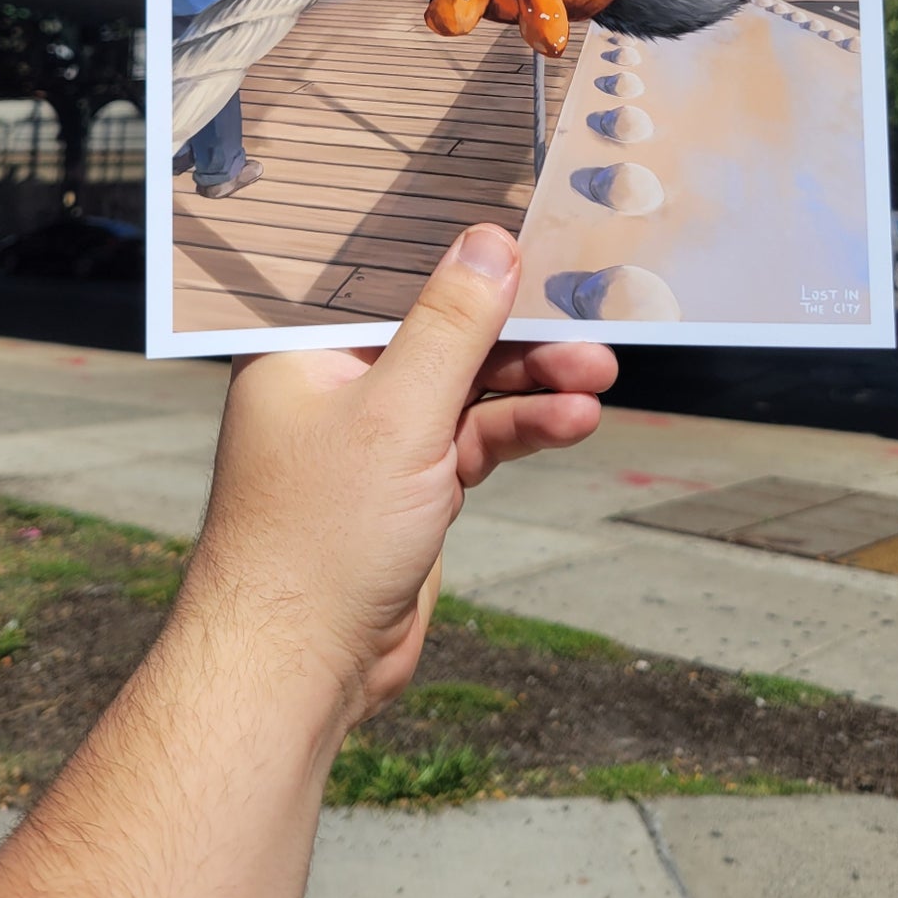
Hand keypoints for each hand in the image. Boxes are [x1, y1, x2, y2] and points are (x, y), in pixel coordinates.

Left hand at [181, 226, 615, 727]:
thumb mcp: (398, 414)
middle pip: (440, 329)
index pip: (389, 274)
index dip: (457, 252)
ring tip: (599, 376)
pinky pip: (474, 438)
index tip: (529, 231)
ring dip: (533, 382)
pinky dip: (522, 428)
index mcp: (304, 345)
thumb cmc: (316, 536)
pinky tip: (573, 421)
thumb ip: (451, 325)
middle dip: (516, 329)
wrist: (298, 667)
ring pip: (466, 385)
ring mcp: (375, 434)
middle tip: (588, 322)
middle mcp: (337, 380)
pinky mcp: (409, 484)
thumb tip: (491, 242)